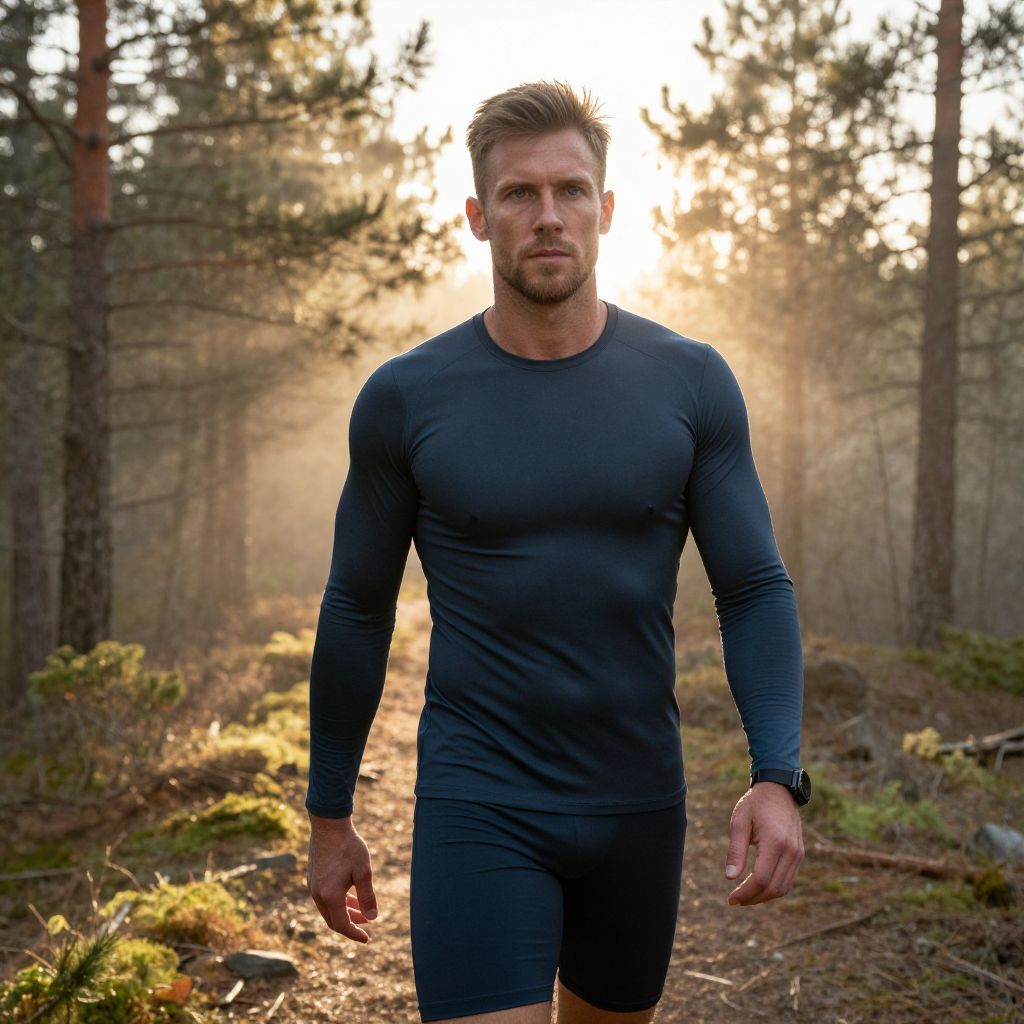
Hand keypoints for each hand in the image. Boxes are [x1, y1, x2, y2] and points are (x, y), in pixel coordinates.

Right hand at [306, 814, 378, 942]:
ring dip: (345, 912)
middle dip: (351, 924)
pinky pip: (325, 898)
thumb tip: (373, 917)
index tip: (367, 939)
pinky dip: (338, 902)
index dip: (355, 934)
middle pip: (333, 920)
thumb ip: (367, 896)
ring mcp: (312, 886)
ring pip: (328, 909)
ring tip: (361, 910)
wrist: (328, 824)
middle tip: (367, 923)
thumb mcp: (363, 871)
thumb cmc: (348, 846)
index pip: (342, 925)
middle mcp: (318, 894)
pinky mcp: (312, 877)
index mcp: (330, 896)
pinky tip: (350, 895)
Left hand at [724, 782, 803, 906]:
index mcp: (775, 842)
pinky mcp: (799, 855)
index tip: (731, 898)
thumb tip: (730, 878)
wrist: (779, 790)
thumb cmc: (755, 804)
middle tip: (734, 900)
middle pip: (773, 888)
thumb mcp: (740, 822)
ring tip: (744, 896)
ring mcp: (798, 854)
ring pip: (783, 888)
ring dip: (764, 897)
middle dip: (753, 898)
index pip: (761, 878)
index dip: (745, 893)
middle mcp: (791, 851)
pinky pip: (788, 879)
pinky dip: (774, 888)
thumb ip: (735, 850)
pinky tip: (758, 887)